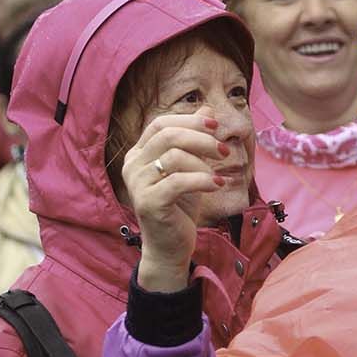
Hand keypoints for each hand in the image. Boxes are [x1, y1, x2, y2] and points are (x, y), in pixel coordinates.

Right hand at [121, 112, 229, 292]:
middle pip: (167, 135)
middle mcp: (132, 166)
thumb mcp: (190, 167)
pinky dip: (202, 180)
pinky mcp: (148, 203)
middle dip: (201, 139)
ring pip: (173, 156)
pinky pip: (178, 181)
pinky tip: (217, 184)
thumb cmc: (179, 207)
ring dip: (203, 162)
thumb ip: (194, 139)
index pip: (160, 124)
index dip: (189, 121)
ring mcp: (137, 185)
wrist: (170, 247)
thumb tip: (207, 109)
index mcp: (138, 154)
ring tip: (217, 175)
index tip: (215, 127)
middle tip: (223, 151)